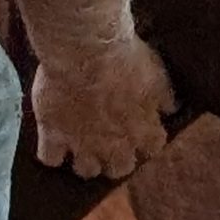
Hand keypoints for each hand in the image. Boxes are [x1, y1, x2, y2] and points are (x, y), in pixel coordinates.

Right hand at [31, 38, 176, 180]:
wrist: (84, 49)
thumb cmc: (124, 57)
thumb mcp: (156, 71)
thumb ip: (164, 96)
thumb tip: (170, 108)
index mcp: (142, 129)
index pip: (151, 149)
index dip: (145, 142)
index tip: (141, 132)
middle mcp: (114, 145)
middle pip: (118, 169)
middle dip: (115, 159)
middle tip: (109, 143)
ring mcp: (82, 143)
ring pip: (85, 170)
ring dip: (85, 161)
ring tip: (80, 146)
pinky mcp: (53, 134)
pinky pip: (49, 158)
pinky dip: (51, 153)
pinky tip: (51, 142)